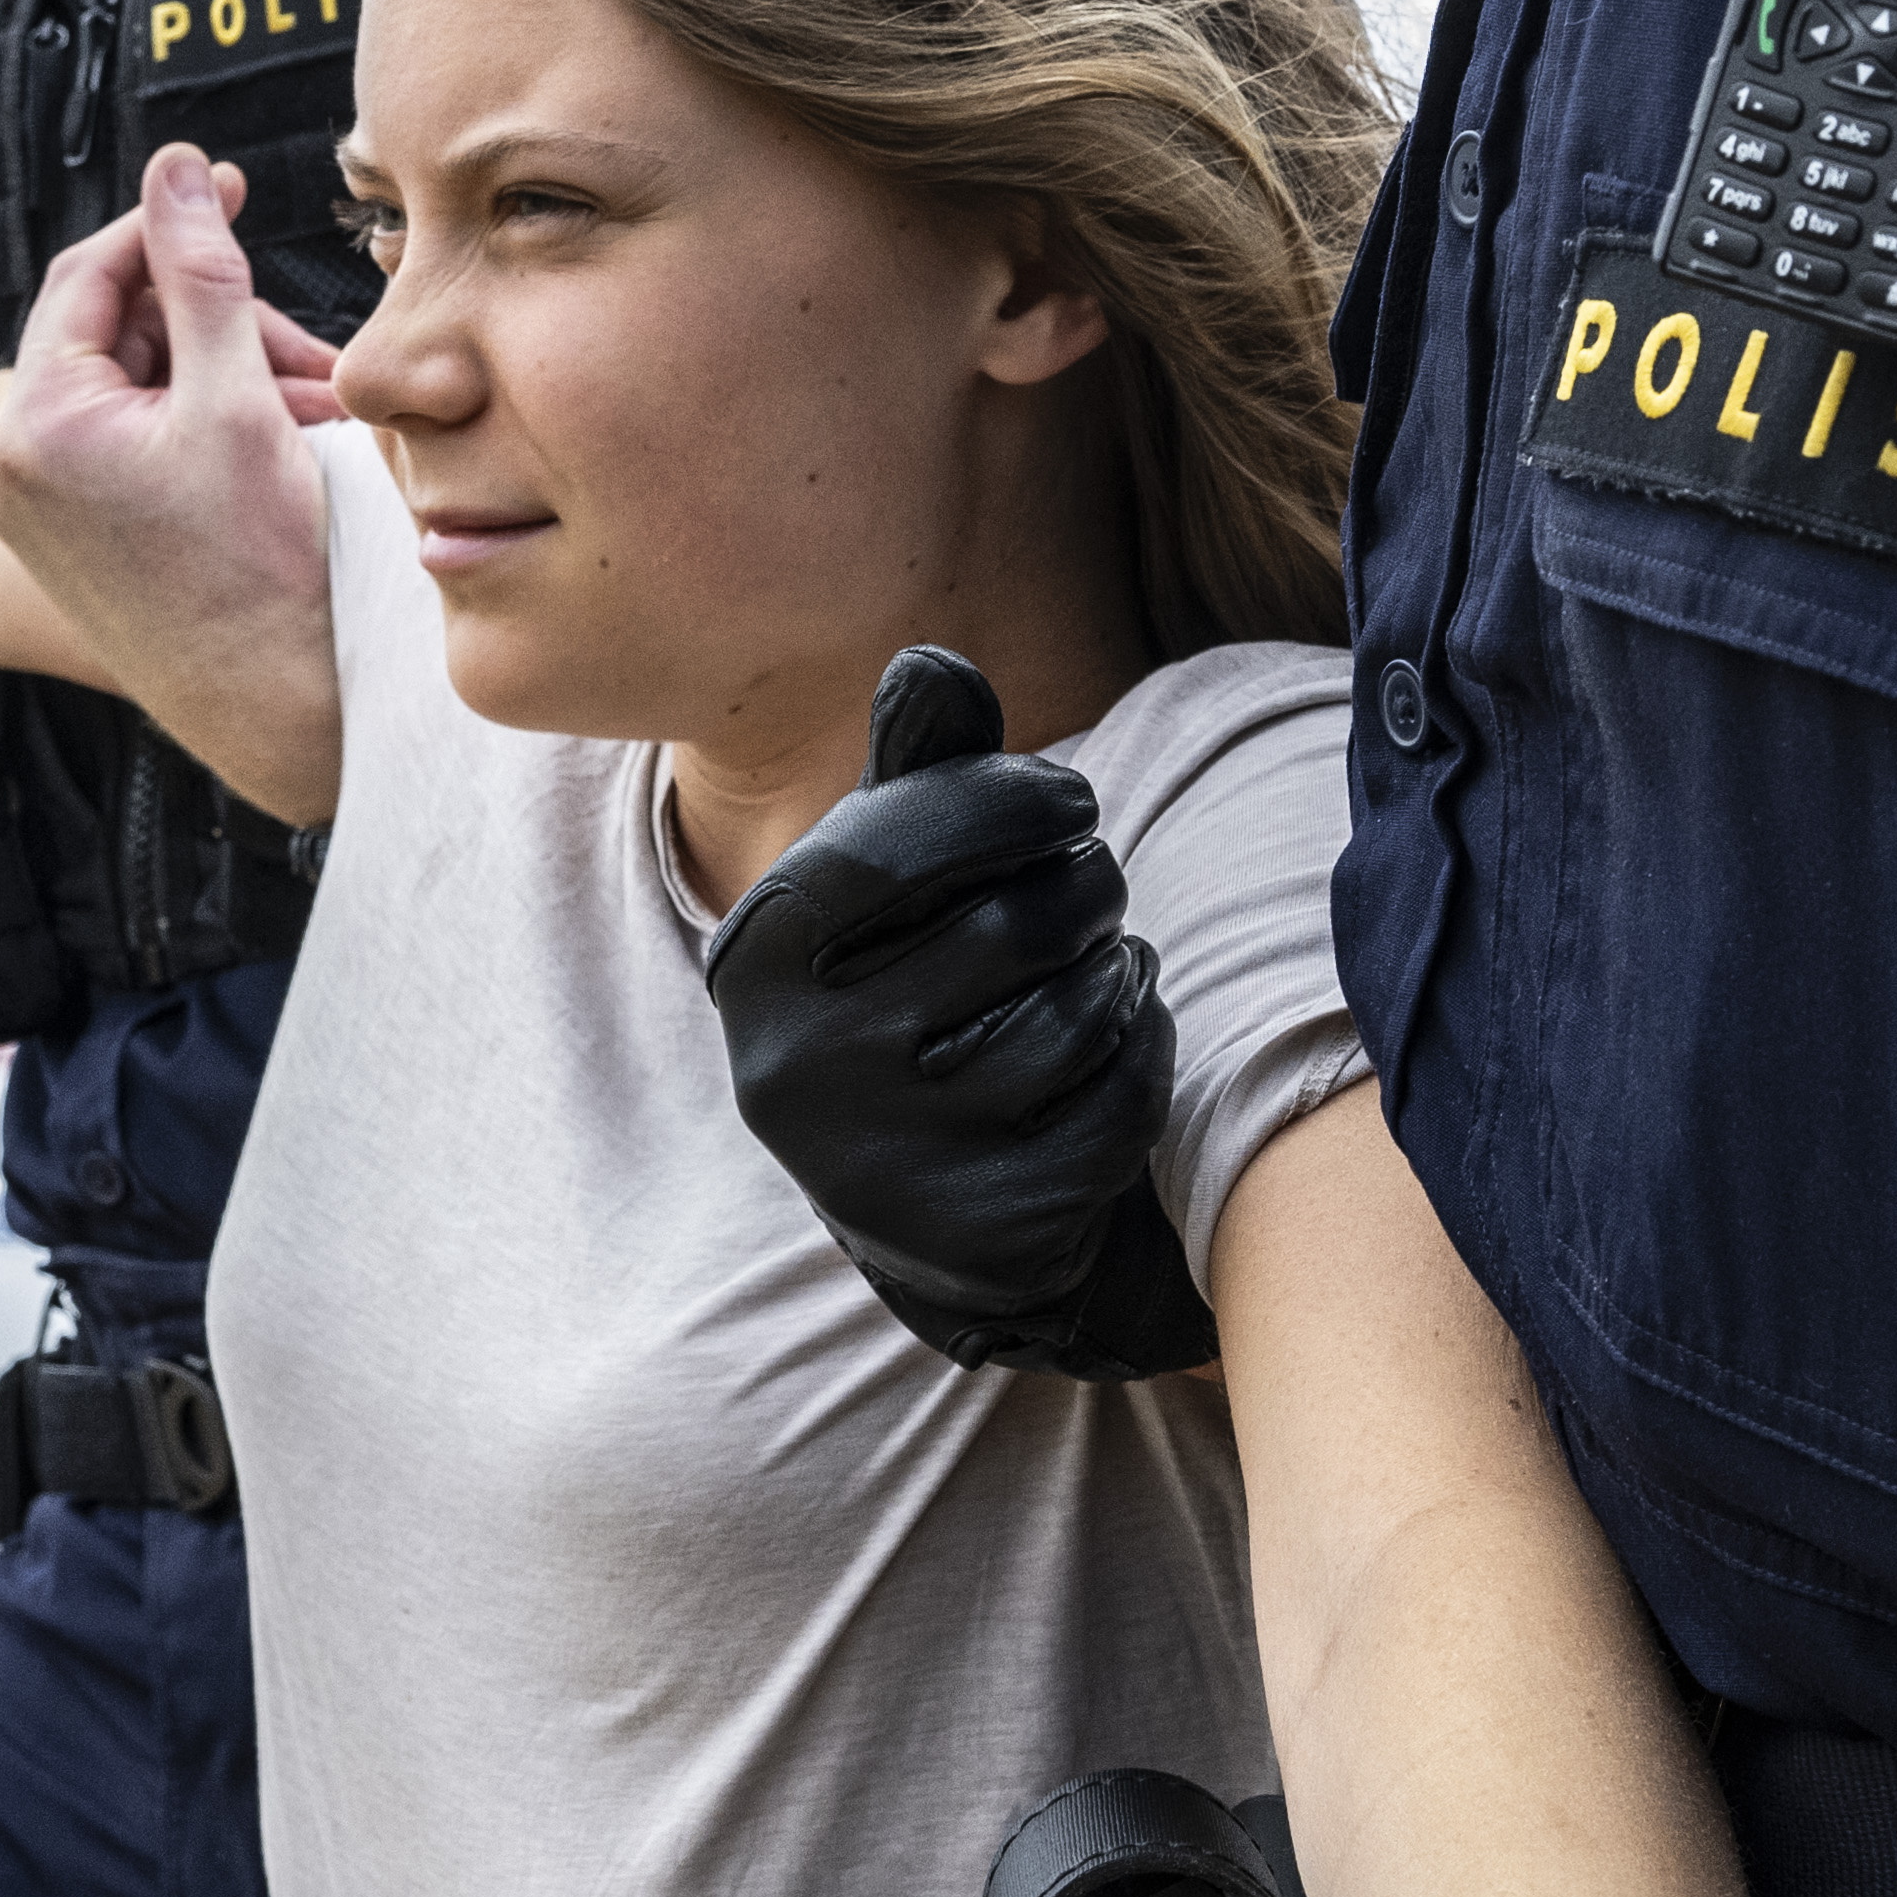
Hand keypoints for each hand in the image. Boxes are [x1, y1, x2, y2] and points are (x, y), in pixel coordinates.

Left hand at [0, 146, 346, 816]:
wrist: (274, 710)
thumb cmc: (260, 575)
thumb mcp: (236, 397)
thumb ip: (201, 270)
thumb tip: (178, 170)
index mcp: (34, 427)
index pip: (89, 273)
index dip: (166, 224)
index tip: (226, 189)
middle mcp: (11, 468)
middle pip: (115, 333)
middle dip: (213, 323)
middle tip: (298, 349)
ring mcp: (33, 509)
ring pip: (132, 388)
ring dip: (221, 377)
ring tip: (306, 409)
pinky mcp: (68, 538)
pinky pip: (128, 445)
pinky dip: (199, 428)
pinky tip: (273, 442)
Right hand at [698, 647, 1214, 1380]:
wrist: (929, 1203)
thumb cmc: (912, 991)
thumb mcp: (891, 883)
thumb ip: (916, 772)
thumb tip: (934, 668)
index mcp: (753, 963)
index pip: (891, 847)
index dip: (1008, 801)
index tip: (1074, 799)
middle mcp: (796, 1071)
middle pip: (1009, 927)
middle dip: (1086, 886)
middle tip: (1095, 889)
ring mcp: (886, 1163)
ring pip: (1076, 1012)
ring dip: (1120, 969)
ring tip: (1101, 965)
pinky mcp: (981, 1228)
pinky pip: (1120, 1097)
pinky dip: (1144, 1051)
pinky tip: (1118, 1044)